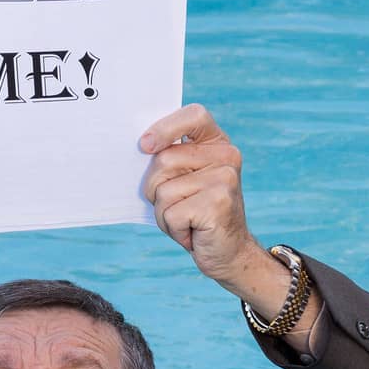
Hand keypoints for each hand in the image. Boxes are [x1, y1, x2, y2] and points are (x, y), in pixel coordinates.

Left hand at [139, 103, 268, 288]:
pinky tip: (193, 233)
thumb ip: (168, 162)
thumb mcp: (183, 182)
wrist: (229, 253)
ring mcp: (225, 178)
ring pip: (163, 191)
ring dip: (164, 214)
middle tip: (177, 206)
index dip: (166, 127)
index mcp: (217, 144)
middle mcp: (226, 156)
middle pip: (164, 160)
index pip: (194, 115)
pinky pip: (171, 214)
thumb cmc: (197, 216)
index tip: (145, 145)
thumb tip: (140, 147)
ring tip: (187, 221)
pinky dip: (174, 229)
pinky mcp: (218, 203)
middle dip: (155, 189)